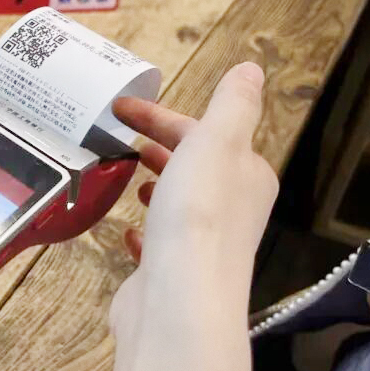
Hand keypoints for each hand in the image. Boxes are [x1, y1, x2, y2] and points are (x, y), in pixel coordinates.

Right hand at [110, 63, 278, 325]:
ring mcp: (202, 245)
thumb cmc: (198, 216)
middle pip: (194, 167)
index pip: (204, 132)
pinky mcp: (171, 274)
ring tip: (129, 178)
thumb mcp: (216, 142)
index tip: (118, 108)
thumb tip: (251, 70)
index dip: (161, 116)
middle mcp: (233, 210)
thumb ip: (232, 105)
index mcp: (246, 175)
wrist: (181, 300)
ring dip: (158, 186)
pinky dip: (143, 232)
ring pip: (179, 204)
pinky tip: (127, 231)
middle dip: (160, 148)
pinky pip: (158, 245)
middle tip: (118, 136)